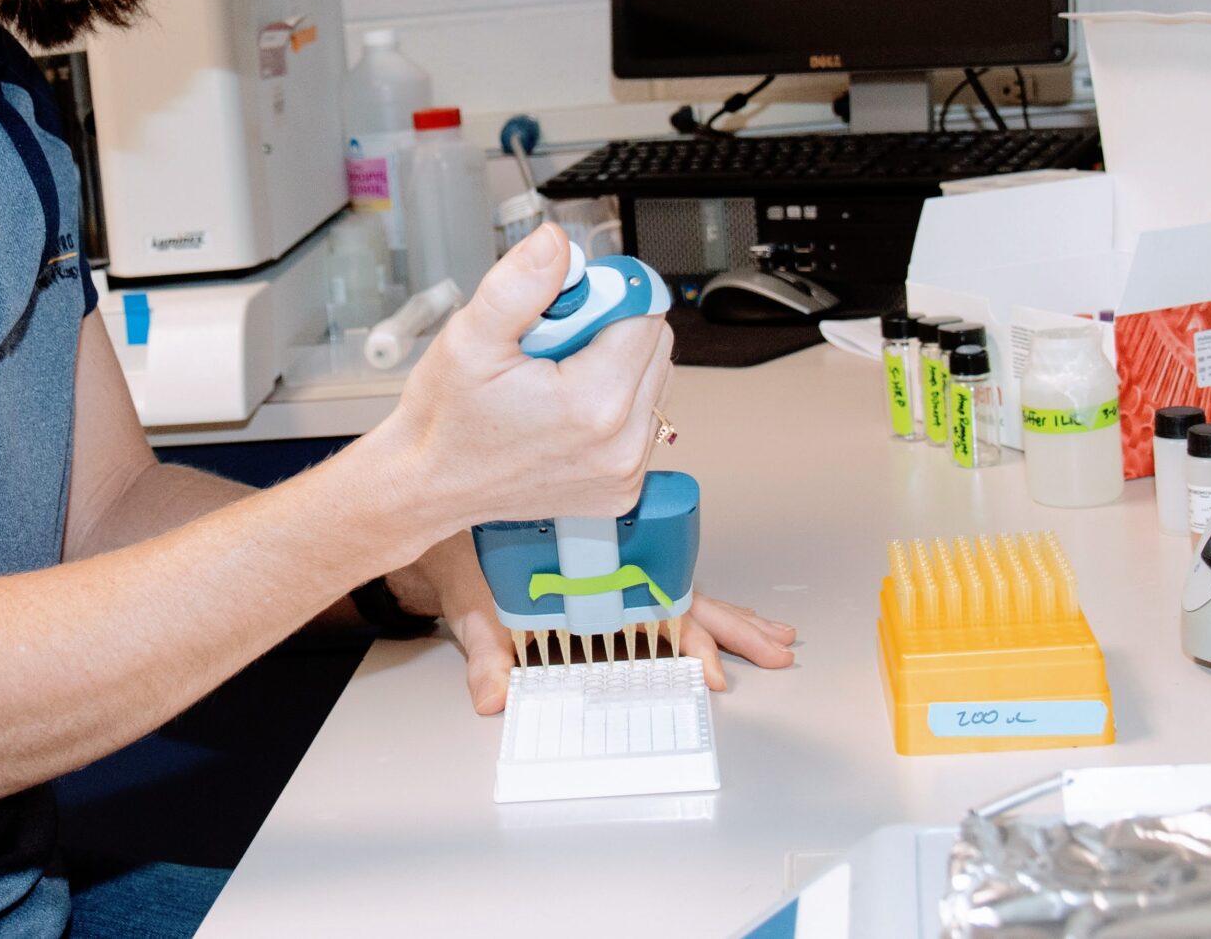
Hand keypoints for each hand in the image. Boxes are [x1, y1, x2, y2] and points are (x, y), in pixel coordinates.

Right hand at [376, 225, 673, 541]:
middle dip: (611, 329)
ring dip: (616, 365)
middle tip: (551, 343)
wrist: (430, 485)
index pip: (644, 314)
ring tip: (556, 377)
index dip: (606, 295)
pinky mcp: (621, 488)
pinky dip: (614, 404)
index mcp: (592, 403)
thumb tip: (556, 244)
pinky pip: (641, 423)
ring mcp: (624, 472)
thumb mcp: (470, 337)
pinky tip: (566, 408)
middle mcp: (620, 444)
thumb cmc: (446, 419)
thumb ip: (519, 283)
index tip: (564, 307)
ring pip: (653, 382)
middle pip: (655, 346)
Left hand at [408, 540, 798, 714]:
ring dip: (727, 617)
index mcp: (588, 559)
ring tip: (771, 636)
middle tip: (778, 647)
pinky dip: (695, 610)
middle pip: (686, 593)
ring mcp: (609, 571)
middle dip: (734, 625)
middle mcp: (607, 562)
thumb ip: (484, 646)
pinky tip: (721, 623)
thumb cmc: (457, 545)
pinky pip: (659, 594)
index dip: (687, 633)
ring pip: (683, 592)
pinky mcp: (599, 579)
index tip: (712, 665)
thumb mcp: (469, 594)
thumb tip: (493, 693)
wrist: (433, 516)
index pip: (654, 599)